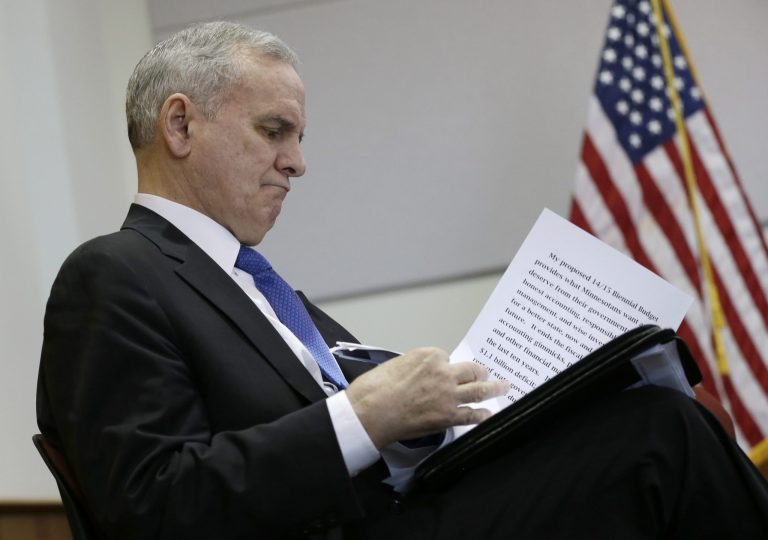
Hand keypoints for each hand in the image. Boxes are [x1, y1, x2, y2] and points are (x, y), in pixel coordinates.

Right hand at [345, 347, 508, 448]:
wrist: (369, 412)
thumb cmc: (374, 389)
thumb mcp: (395, 365)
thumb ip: (414, 368)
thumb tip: (421, 376)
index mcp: (428, 356)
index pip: (446, 358)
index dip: (447, 366)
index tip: (450, 370)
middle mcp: (442, 372)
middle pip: (470, 370)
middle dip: (480, 372)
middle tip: (486, 373)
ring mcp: (448, 395)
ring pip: (479, 390)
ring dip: (494, 388)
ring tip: (503, 387)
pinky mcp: (447, 416)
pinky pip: (471, 415)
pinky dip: (482, 415)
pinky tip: (488, 414)